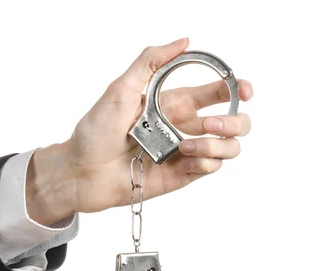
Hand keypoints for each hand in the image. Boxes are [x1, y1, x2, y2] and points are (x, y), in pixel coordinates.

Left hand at [26, 38, 252, 224]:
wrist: (81, 170)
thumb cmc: (95, 130)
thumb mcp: (120, 88)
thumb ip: (150, 62)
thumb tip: (183, 41)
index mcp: (174, 103)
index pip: (217, 93)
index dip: (237, 88)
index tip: (243, 90)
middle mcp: (183, 127)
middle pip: (235, 122)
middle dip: (234, 121)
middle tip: (210, 124)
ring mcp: (184, 153)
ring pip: (228, 148)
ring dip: (217, 145)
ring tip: (186, 148)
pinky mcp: (180, 176)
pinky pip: (210, 168)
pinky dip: (205, 162)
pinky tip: (184, 159)